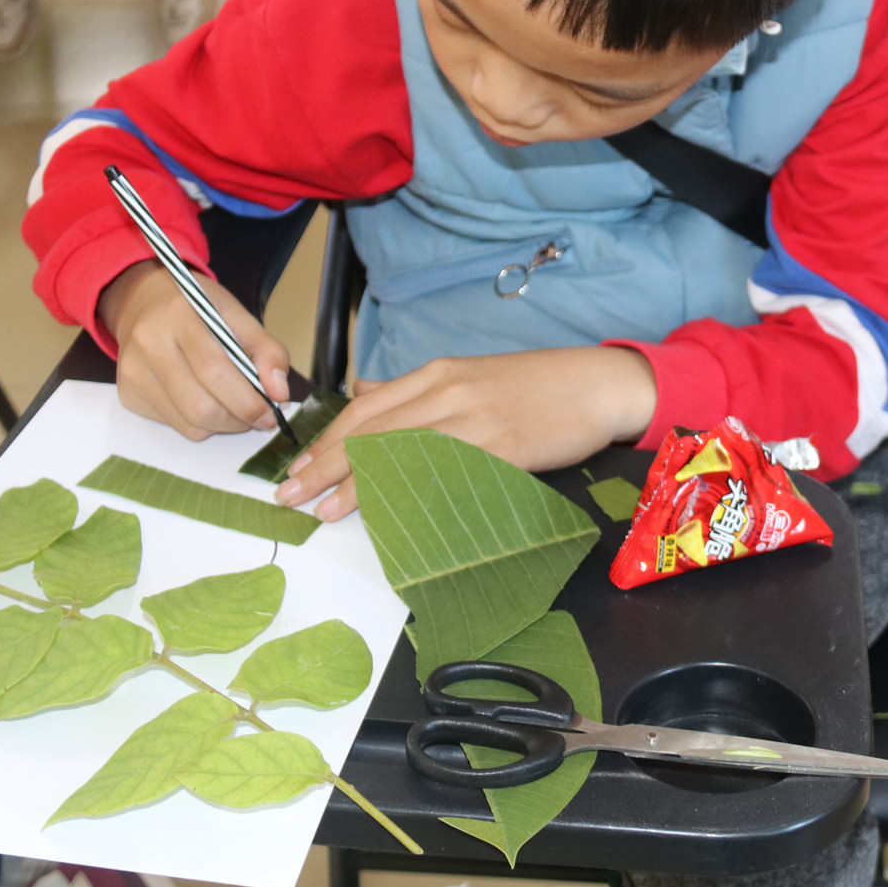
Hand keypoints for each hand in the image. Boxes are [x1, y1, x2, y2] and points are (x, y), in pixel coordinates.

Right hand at [99, 260, 292, 440]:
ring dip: (222, 425)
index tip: (271, 413)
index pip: (215, 372)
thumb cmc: (195, 309)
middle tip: (258, 417)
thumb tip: (280, 393)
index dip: (247, 402)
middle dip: (238, 420)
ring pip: (189, 424)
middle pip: (200, 406)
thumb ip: (266, 350)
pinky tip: (205, 399)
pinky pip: (175, 425)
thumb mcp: (236, 314)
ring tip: (235, 408)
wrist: (143, 301)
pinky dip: (200, 423)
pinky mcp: (128, 394)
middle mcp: (148, 343)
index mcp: (179, 315)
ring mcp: (133, 372)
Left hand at [275, 346, 656, 519]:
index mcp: (437, 373)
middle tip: (290, 495)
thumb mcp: (469, 373)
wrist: (597, 385)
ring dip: (355, 484)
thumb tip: (365, 391)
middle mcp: (448, 391)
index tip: (296, 467)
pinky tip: (388, 512)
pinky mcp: (502, 447)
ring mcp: (474, 419)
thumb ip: (416, 388)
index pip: (365, 408)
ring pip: (399, 452)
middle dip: (325, 465)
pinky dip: (411, 493)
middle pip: (372, 430)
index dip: (325, 440)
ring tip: (323, 510)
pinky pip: (445, 472)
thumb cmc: (537, 385)